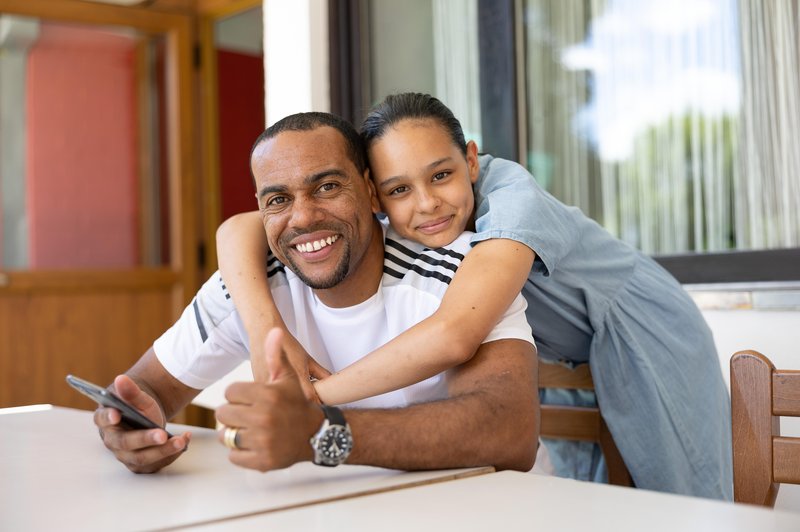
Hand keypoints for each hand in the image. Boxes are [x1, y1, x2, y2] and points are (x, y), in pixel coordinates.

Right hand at [93, 375, 190, 473]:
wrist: (144, 419)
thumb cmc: (136, 408)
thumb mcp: (136, 397)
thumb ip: (130, 391)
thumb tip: (121, 379)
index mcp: (106, 420)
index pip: (103, 419)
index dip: (108, 417)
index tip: (116, 413)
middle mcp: (113, 441)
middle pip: (126, 443)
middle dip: (145, 439)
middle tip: (162, 435)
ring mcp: (125, 455)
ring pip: (142, 458)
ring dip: (163, 451)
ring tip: (180, 441)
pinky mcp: (140, 464)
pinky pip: (155, 464)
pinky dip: (171, 455)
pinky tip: (184, 441)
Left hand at [216, 328, 323, 471]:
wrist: (317, 435)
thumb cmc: (297, 404)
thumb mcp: (289, 377)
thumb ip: (276, 355)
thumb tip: (273, 330)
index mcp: (267, 395)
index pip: (229, 393)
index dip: (238, 395)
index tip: (249, 399)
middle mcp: (264, 418)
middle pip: (223, 414)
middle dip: (232, 413)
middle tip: (246, 415)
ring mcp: (262, 441)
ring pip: (226, 436)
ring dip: (233, 433)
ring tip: (248, 429)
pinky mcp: (262, 461)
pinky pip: (234, 456)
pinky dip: (239, 453)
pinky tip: (252, 444)